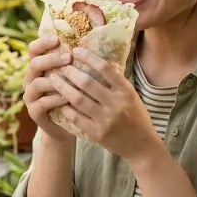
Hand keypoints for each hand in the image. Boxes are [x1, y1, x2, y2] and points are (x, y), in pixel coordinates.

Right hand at [22, 35, 73, 142]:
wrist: (65, 125)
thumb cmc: (71, 95)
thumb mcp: (70, 77)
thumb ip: (72, 63)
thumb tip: (86, 43)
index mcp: (38, 67)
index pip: (33, 50)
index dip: (42, 42)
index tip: (57, 39)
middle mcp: (30, 79)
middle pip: (35, 63)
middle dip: (52, 59)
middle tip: (69, 58)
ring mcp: (30, 96)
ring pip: (37, 83)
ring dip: (55, 80)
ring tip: (71, 79)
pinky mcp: (34, 111)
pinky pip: (42, 103)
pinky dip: (56, 99)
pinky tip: (69, 97)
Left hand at [49, 47, 160, 161]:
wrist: (142, 146)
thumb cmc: (136, 116)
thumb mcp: (131, 95)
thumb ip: (115, 82)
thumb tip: (93, 62)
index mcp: (126, 91)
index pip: (105, 68)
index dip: (88, 57)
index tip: (76, 50)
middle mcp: (117, 104)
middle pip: (87, 83)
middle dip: (70, 72)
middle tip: (60, 66)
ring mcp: (106, 120)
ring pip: (78, 100)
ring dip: (63, 88)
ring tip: (53, 80)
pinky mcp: (98, 133)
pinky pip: (76, 117)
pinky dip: (66, 108)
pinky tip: (60, 101)